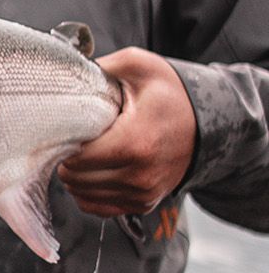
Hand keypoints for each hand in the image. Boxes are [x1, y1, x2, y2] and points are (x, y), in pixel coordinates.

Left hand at [57, 48, 196, 217]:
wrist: (209, 122)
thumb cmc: (171, 93)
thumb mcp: (137, 65)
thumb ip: (101, 67)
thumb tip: (68, 72)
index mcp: (134, 142)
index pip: (76, 159)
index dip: (63, 143)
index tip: (65, 129)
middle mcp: (139, 174)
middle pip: (76, 179)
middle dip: (66, 159)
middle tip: (73, 139)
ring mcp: (143, 192)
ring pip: (83, 195)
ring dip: (76, 176)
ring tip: (84, 152)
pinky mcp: (144, 203)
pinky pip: (99, 207)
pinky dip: (88, 192)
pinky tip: (92, 171)